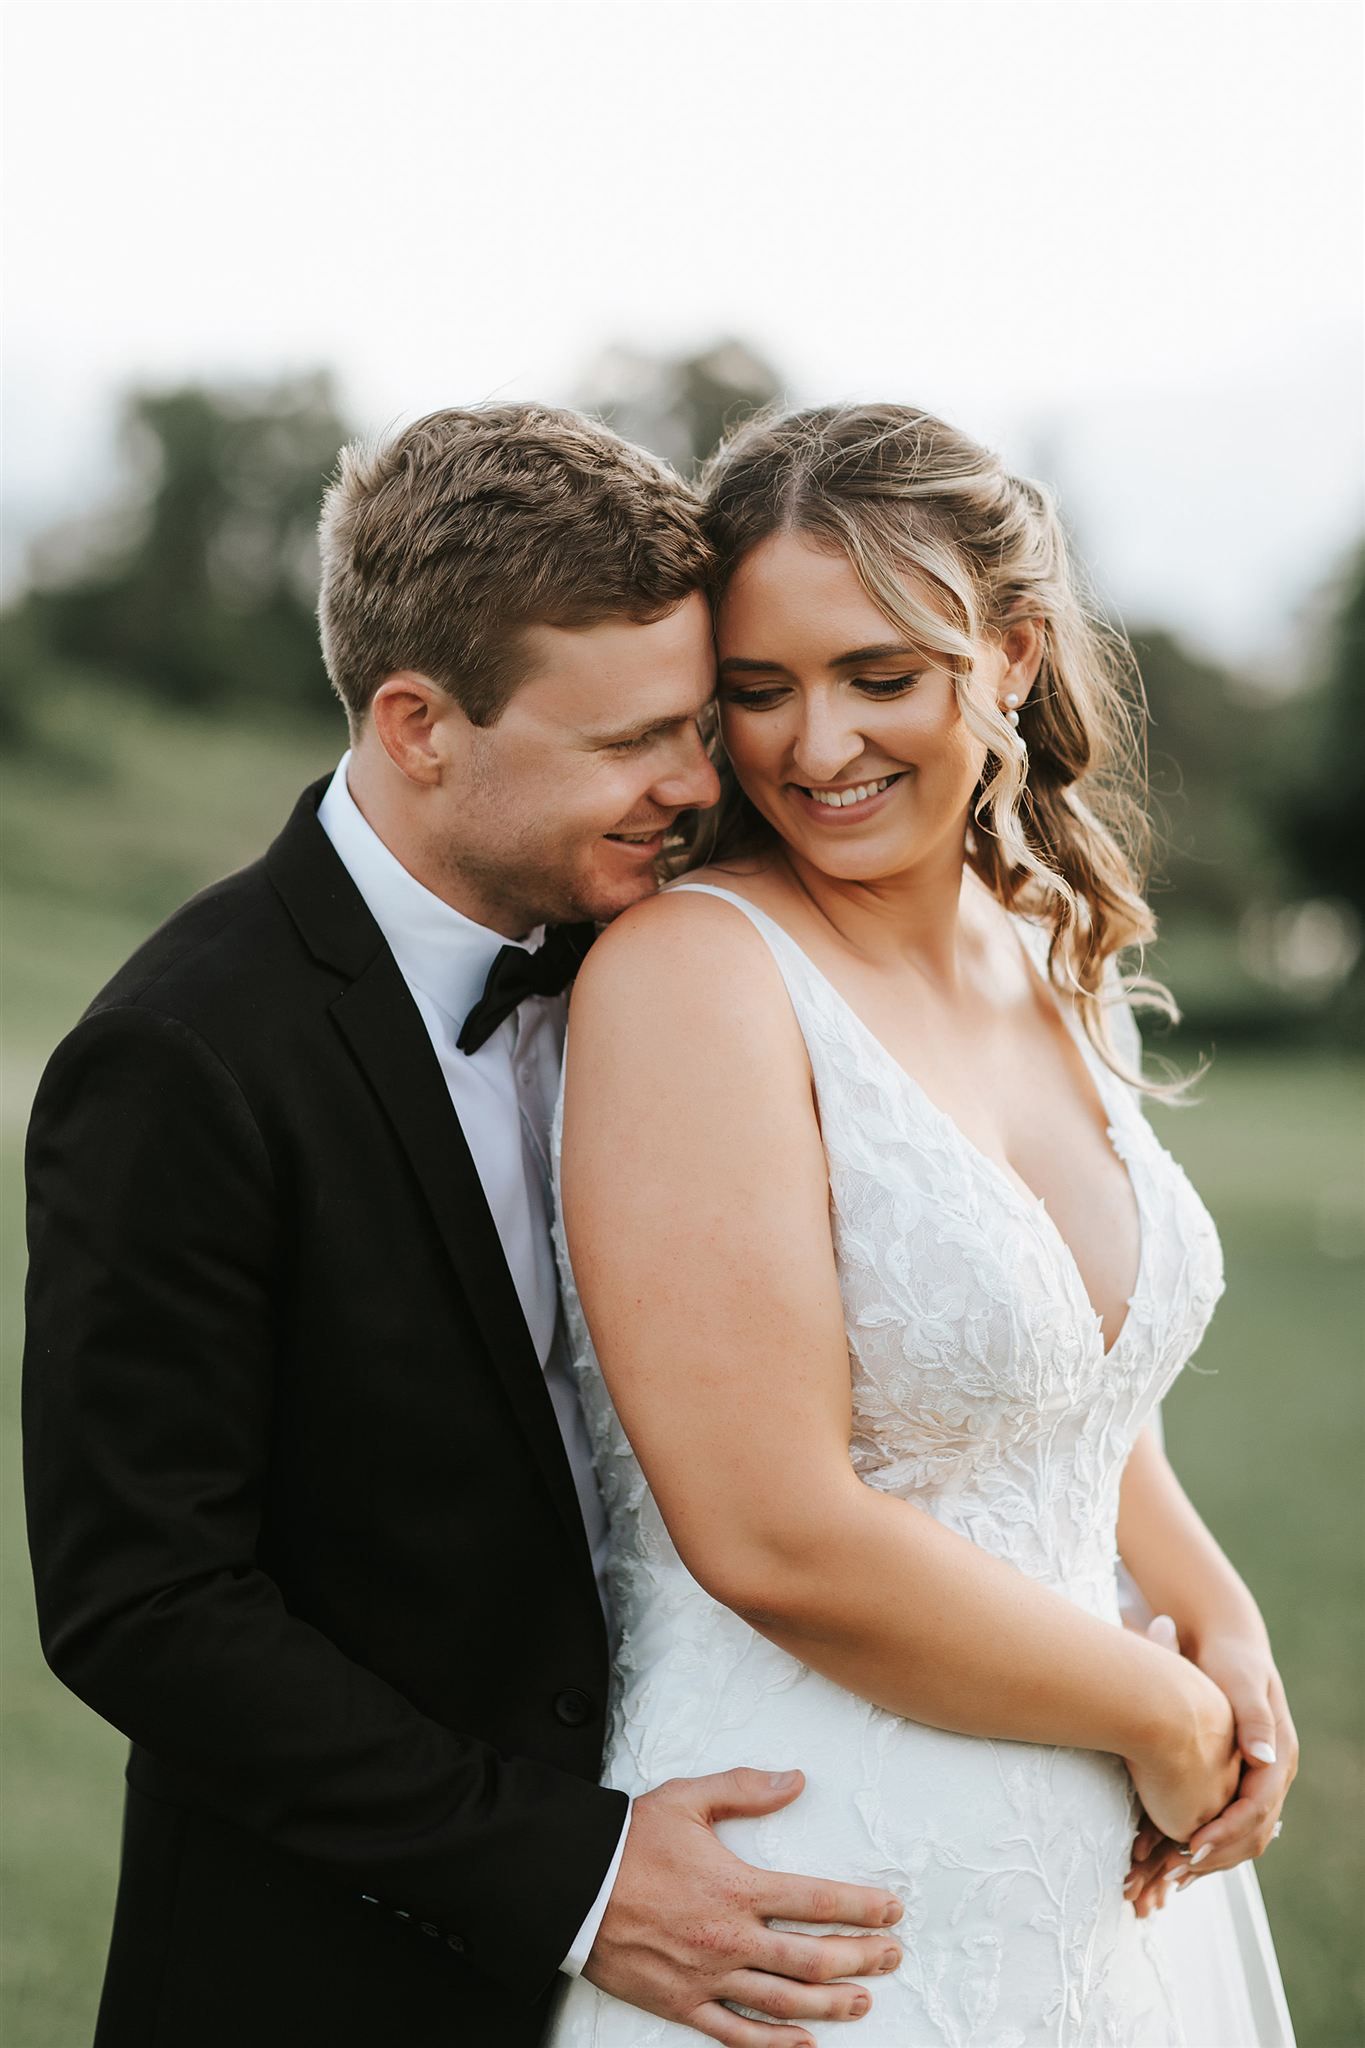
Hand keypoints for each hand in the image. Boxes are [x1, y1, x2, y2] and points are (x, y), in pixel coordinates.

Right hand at [584, 1767, 903, 2047]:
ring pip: (784, 2001)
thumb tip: (794, 1780)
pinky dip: (773, 2044)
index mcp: (736, 1886)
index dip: (860, 1907)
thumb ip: (745, 1788)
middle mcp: (730, 1936)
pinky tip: (802, 2044)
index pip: (816, 1900)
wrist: (574, 1887)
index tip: (891, 1910)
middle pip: (812, 1957)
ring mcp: (707, 1977)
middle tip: (890, 1956)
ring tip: (862, 2001)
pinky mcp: (682, 2004)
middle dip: (860, 1957)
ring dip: (830, 2004)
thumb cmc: (629, 1842)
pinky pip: (736, 2034)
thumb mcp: (688, 1799)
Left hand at [1124, 1618, 1296, 1910]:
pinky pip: (1226, 1825)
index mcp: (1280, 1754)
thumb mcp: (1241, 1680)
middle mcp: (1273, 1773)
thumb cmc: (1229, 1658)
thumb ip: (1253, 1718)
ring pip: (1241, 1838)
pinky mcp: (1237, 1781)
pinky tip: (1171, 1855)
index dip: (1226, 1831)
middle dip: (1214, 1856)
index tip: (1190, 1845)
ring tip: (1169, 1876)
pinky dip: (1203, 1844)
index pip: (1259, 1808)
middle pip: (1253, 1833)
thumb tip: (1264, 1759)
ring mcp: (1257, 1780)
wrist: (1225, 1640)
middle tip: (1174, 1874)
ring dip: (1208, 1860)